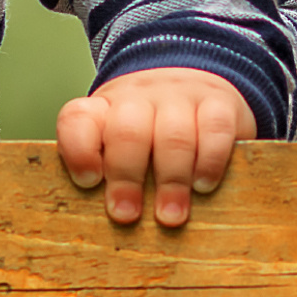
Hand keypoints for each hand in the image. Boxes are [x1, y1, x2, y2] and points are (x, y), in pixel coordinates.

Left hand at [57, 67, 255, 228]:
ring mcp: (179, 95)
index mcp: (103, 108)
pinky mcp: (218, 100)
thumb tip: (103, 217)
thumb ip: (105, 171)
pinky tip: (204, 185)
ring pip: (173, 134)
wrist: (192, 78)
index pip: (78, 119)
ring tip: (169, 216)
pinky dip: (210, 160)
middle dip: (126, 177)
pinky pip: (215, 128)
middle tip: (126, 215)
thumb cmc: (148, 131)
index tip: (87, 182)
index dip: (79, 150)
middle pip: (127, 131)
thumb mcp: (117, 142)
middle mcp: (138, 97)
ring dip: (171, 180)